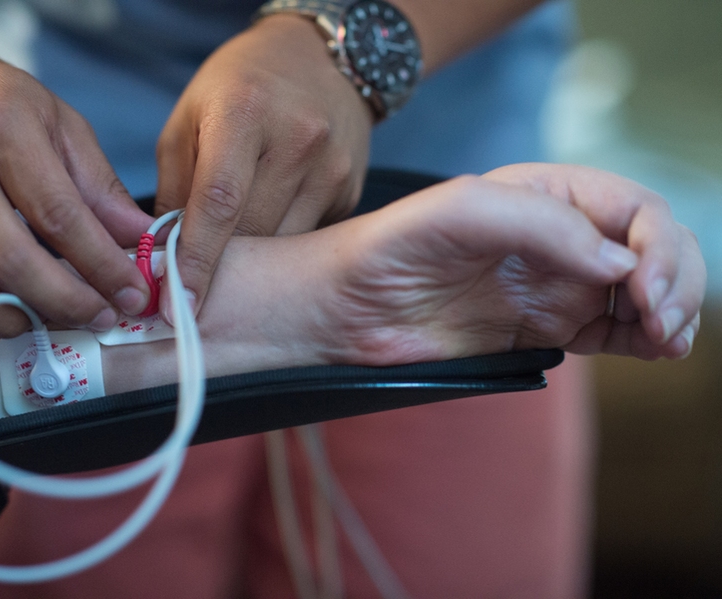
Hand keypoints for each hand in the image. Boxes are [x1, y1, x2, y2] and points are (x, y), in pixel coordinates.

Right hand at [0, 41, 154, 332]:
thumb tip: (142, 238)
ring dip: (11, 319)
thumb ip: (99, 184)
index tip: (133, 295)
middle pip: (9, 259)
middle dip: (65, 302)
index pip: (60, 215)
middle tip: (101, 318)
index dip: (102, 265)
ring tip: (47, 319)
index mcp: (1, 131)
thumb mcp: (56, 121)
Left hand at [154, 14, 372, 317]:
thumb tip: (162, 258)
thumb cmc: (240, 87)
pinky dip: (281, 246)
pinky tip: (269, 226)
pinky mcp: (350, 190)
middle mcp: (298, 140)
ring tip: (232, 257)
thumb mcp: (189, 118)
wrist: (319, 58)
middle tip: (192, 285)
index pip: (219, 203)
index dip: (197, 262)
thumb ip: (174, 187)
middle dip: (220, 267)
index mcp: (244, 112)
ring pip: (285, 247)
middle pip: (254, 233)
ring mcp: (332, 168)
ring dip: (254, 262)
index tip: (178, 308)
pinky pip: (307, 240)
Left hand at [312, 164, 704, 363]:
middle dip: (676, 278)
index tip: (641, 288)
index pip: (633, 209)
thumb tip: (621, 261)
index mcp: (545, 194)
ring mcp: (554, 283)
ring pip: (644, 290)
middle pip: (652, 247)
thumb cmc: (389, 249)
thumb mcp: (461, 211)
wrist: (345, 310)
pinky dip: (647, 338)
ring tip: (666, 338)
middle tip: (661, 320)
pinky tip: (654, 348)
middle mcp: (558, 237)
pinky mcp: (544, 328)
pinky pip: (615, 330)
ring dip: (673, 309)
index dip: (656, 245)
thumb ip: (542, 224)